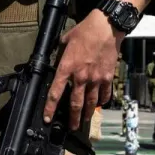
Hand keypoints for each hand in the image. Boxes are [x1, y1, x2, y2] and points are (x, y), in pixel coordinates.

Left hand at [45, 11, 122, 130]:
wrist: (106, 27)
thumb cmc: (85, 31)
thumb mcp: (65, 40)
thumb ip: (60, 55)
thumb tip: (57, 63)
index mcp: (67, 67)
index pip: (55, 92)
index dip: (50, 108)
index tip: (47, 118)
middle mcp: (81, 77)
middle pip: (75, 104)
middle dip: (72, 118)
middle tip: (71, 127)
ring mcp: (96, 79)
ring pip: (91, 102)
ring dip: (87, 114)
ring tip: (85, 120)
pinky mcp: (107, 77)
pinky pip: (105, 93)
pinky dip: (102, 101)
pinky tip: (100, 104)